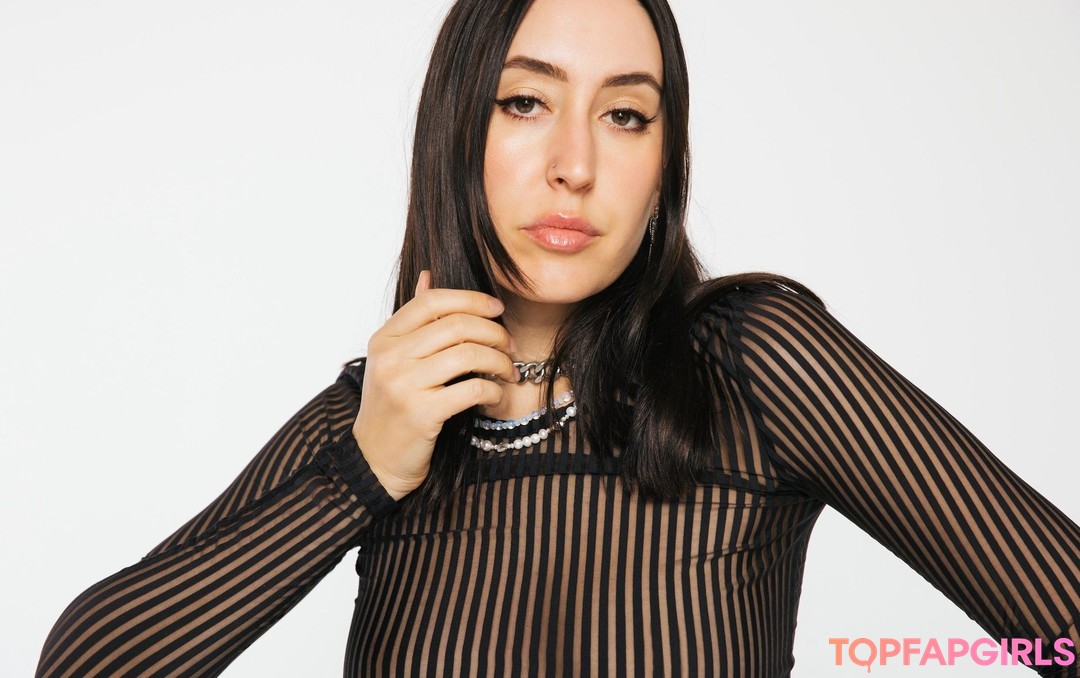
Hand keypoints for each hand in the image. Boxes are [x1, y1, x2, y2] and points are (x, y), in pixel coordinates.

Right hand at [353, 271, 516, 500]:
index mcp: (384, 338)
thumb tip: (428, 275)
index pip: (433, 302)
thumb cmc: (392, 406)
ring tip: (507, 371)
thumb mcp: (393, 359)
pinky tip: (496, 395)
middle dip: (493, 332)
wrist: (375, 458)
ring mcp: (404, 385)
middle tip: (509, 345)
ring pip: (469, 355)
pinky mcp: (421, 413)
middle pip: (456, 326)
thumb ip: (413, 320)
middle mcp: (390, 358)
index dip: (471, 300)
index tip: (497, 309)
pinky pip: (472, 390)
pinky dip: (494, 390)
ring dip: (499, 361)